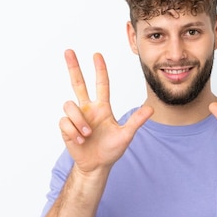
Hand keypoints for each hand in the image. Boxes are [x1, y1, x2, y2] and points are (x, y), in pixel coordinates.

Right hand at [59, 49, 152, 172]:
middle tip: (69, 51)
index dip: (99, 70)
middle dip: (73, 67)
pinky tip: (80, 140)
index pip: (101, 84)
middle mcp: (88, 108)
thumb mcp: (126, 135)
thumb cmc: (110, 150)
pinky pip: (65, 121)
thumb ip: (136, 121)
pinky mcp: (66, 127)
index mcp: (102, 108)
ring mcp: (76, 117)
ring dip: (79, 121)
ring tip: (87, 135)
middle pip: (78, 83)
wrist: (96, 166)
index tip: (97, 55)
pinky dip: (73, 131)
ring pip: (70, 105)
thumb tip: (151, 109)